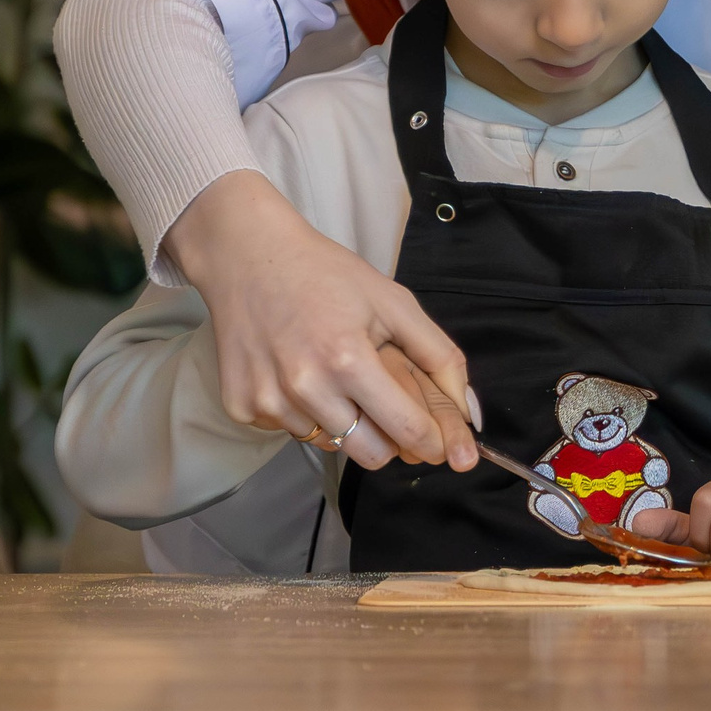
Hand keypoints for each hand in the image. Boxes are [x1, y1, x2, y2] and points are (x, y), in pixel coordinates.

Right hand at [167, 171, 479, 472]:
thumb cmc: (327, 274)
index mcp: (348, 359)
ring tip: (330, 374)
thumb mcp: (394, 302)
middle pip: (369, 454)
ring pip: (329, 443)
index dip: (433, 442)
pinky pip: (291, 431)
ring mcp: (268, 401)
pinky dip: (303, 413)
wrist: (246, 255)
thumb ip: (440, 356)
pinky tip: (295, 372)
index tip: (442, 444)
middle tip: (383, 404)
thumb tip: (470, 413)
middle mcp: (305, 387)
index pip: (406, 431)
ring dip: (341, 421)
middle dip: (388, 439)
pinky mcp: (241, 406)